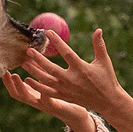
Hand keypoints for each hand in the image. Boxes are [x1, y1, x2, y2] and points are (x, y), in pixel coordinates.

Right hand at [1, 69, 97, 131]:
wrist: (77, 115)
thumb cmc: (63, 98)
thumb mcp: (49, 86)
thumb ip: (41, 76)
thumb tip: (32, 59)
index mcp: (34, 97)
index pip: (16, 91)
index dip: (8, 83)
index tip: (3, 71)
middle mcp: (37, 102)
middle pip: (19, 95)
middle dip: (11, 84)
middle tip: (6, 73)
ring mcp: (45, 106)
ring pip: (30, 98)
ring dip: (22, 87)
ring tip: (18, 76)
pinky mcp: (57, 107)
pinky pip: (48, 101)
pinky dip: (44, 94)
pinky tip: (42, 84)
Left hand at [11, 25, 130, 122]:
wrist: (108, 101)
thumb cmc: (106, 79)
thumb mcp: (104, 61)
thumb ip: (99, 45)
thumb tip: (98, 30)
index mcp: (82, 69)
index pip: (66, 53)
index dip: (57, 42)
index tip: (48, 32)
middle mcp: (72, 80)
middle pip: (51, 68)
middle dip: (39, 59)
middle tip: (29, 50)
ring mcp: (66, 89)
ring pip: (46, 80)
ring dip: (34, 71)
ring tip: (24, 63)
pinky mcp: (64, 96)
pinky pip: (47, 91)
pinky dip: (37, 86)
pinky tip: (27, 80)